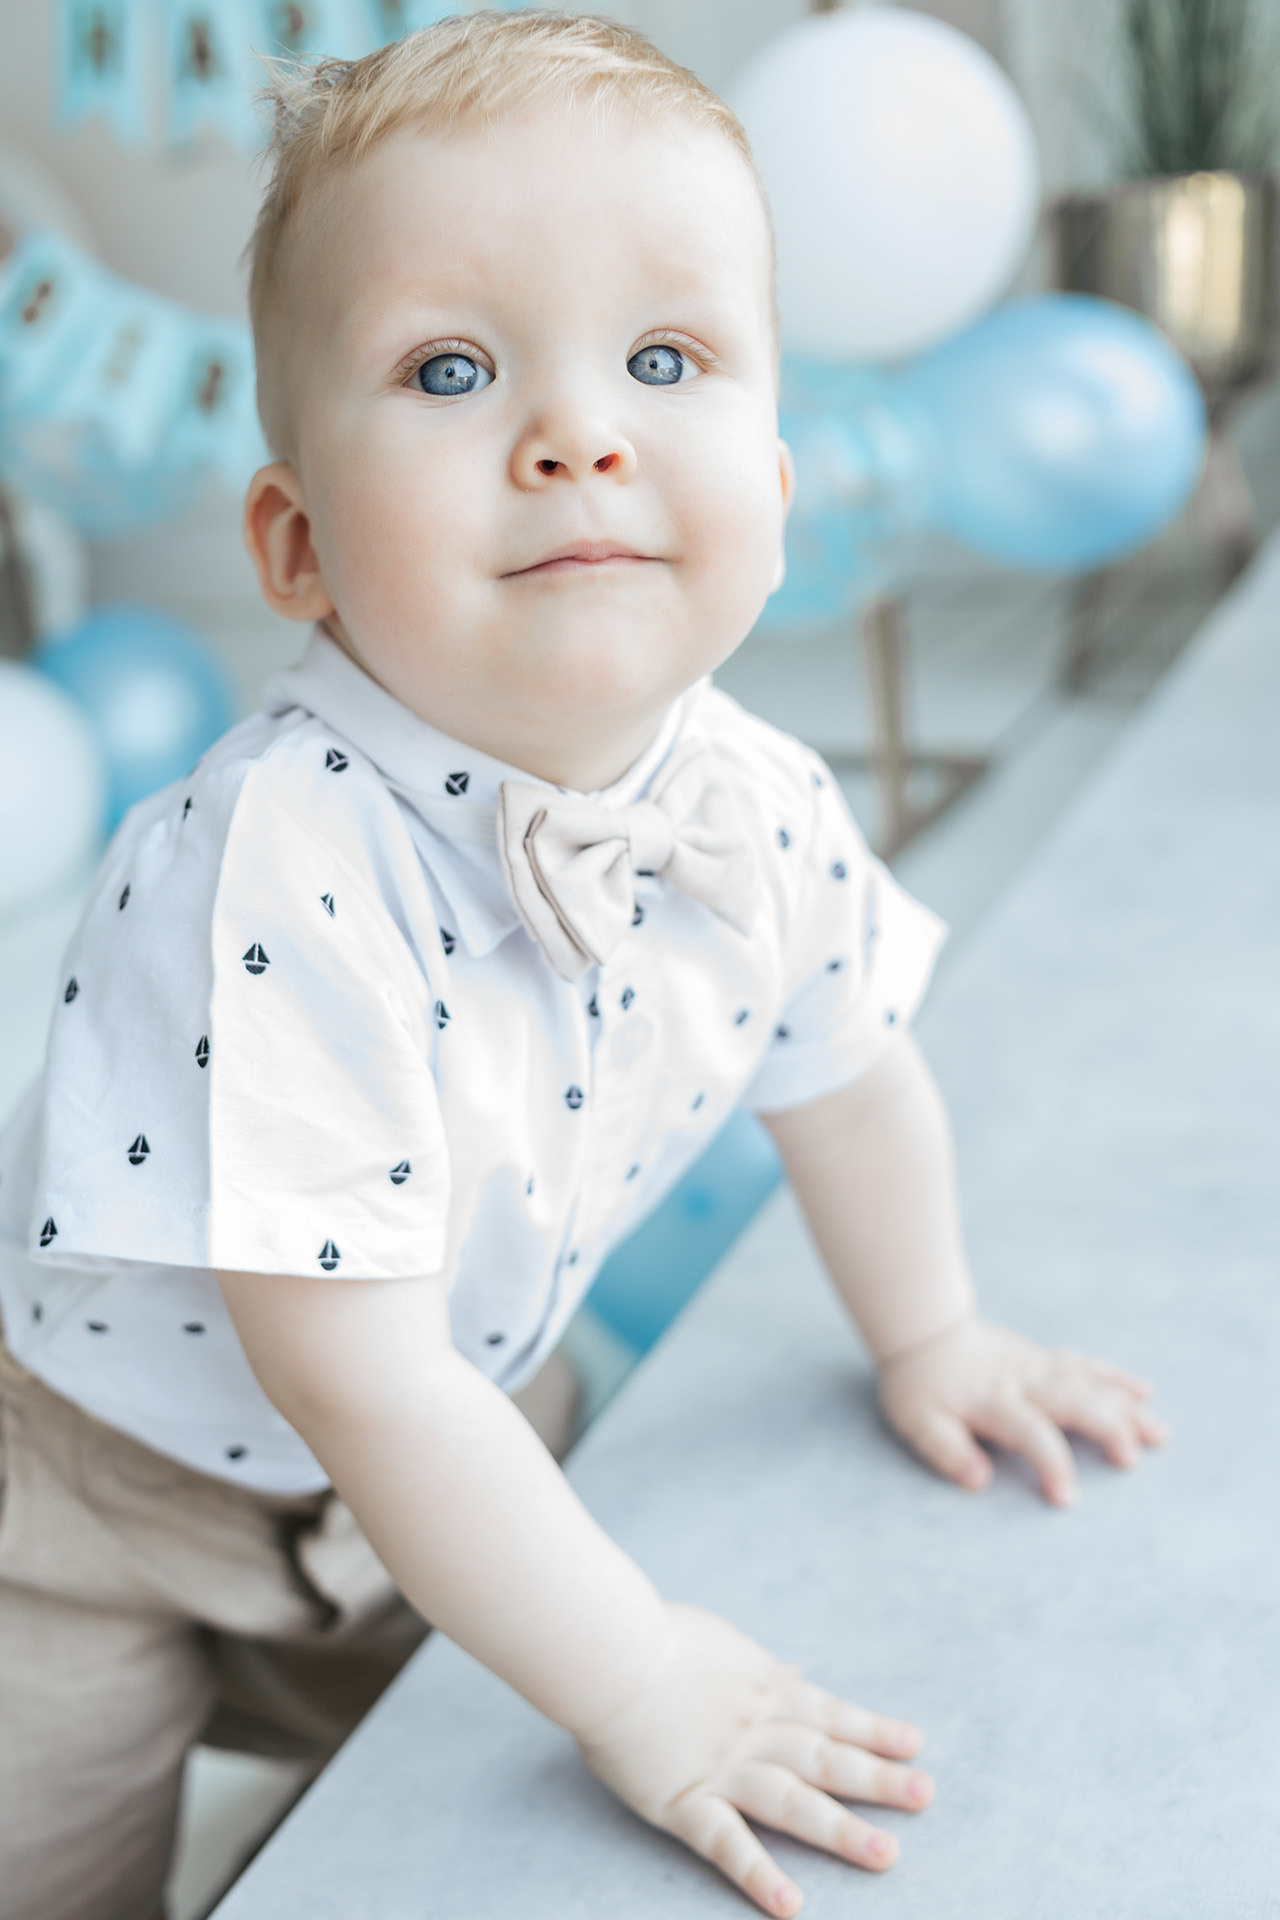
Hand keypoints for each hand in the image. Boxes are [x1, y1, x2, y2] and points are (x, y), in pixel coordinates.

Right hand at [574, 1602, 931, 1915]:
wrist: (605, 1651)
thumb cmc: (652, 1638)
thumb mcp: (719, 1643)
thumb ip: (759, 1667)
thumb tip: (792, 1672)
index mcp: (761, 1689)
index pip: (828, 1713)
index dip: (872, 1731)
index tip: (915, 1745)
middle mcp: (753, 1730)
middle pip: (824, 1757)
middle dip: (877, 1779)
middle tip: (925, 1796)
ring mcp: (721, 1767)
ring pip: (792, 1801)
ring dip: (840, 1829)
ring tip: (884, 1856)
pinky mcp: (682, 1800)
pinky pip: (726, 1842)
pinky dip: (758, 1873)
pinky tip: (790, 1904)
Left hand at [877, 1314, 1170, 1505]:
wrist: (922, 1329)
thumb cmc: (919, 1384)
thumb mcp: (918, 1422)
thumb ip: (947, 1451)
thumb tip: (978, 1481)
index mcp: (993, 1402)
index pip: (1029, 1433)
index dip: (1050, 1464)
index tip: (1066, 1498)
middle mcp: (1023, 1382)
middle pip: (1073, 1402)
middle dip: (1106, 1429)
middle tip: (1133, 1460)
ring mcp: (1037, 1367)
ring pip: (1089, 1384)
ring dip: (1125, 1408)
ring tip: (1159, 1434)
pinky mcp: (1043, 1360)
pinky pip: (1086, 1366)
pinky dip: (1116, 1378)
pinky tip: (1145, 1393)